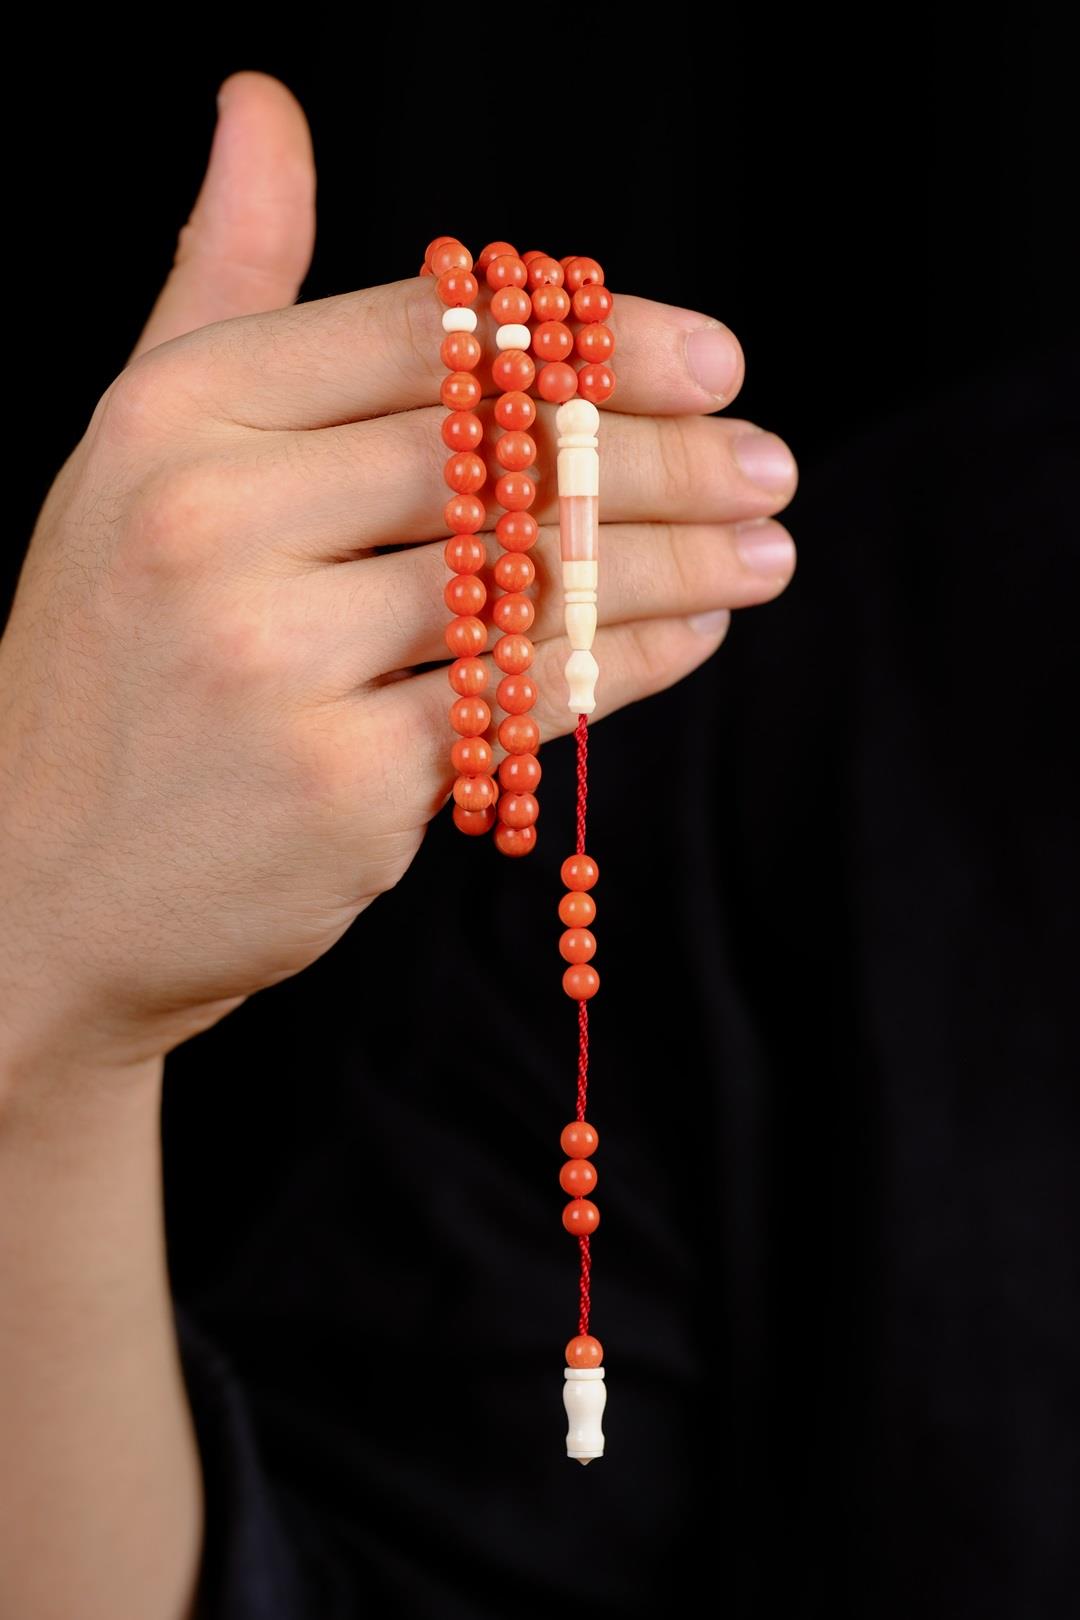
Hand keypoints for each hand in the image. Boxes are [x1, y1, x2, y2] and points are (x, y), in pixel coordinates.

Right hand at [0, 72, 797, 1081]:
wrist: (47, 888)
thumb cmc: (111, 669)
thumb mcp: (138, 461)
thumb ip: (220, 286)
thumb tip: (259, 102)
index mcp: (175, 418)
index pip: (428, 338)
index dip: (593, 339)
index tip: (712, 357)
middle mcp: (212, 520)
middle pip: (499, 456)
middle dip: (668, 457)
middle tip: (773, 463)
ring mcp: (274, 656)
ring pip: (533, 581)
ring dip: (681, 563)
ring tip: (767, 551)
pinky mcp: (343, 783)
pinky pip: (529, 700)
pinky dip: (630, 664)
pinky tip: (692, 638)